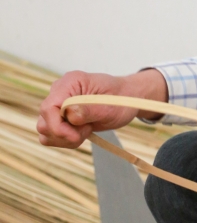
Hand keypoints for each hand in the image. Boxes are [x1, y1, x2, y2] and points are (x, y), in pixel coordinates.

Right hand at [37, 68, 168, 148]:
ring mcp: (57, 105)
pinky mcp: (59, 117)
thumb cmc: (121, 98)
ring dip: (65, 139)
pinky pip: (52, 136)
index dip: (58, 127)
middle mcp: (59, 92)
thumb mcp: (109, 105)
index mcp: (70, 82)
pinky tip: (81, 133)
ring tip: (86, 130)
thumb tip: (70, 115)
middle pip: (44, 122)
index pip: (48, 108)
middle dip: (64, 134)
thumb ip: (89, 110)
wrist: (127, 99)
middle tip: (87, 129)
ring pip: (45, 131)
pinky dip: (65, 140)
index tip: (75, 136)